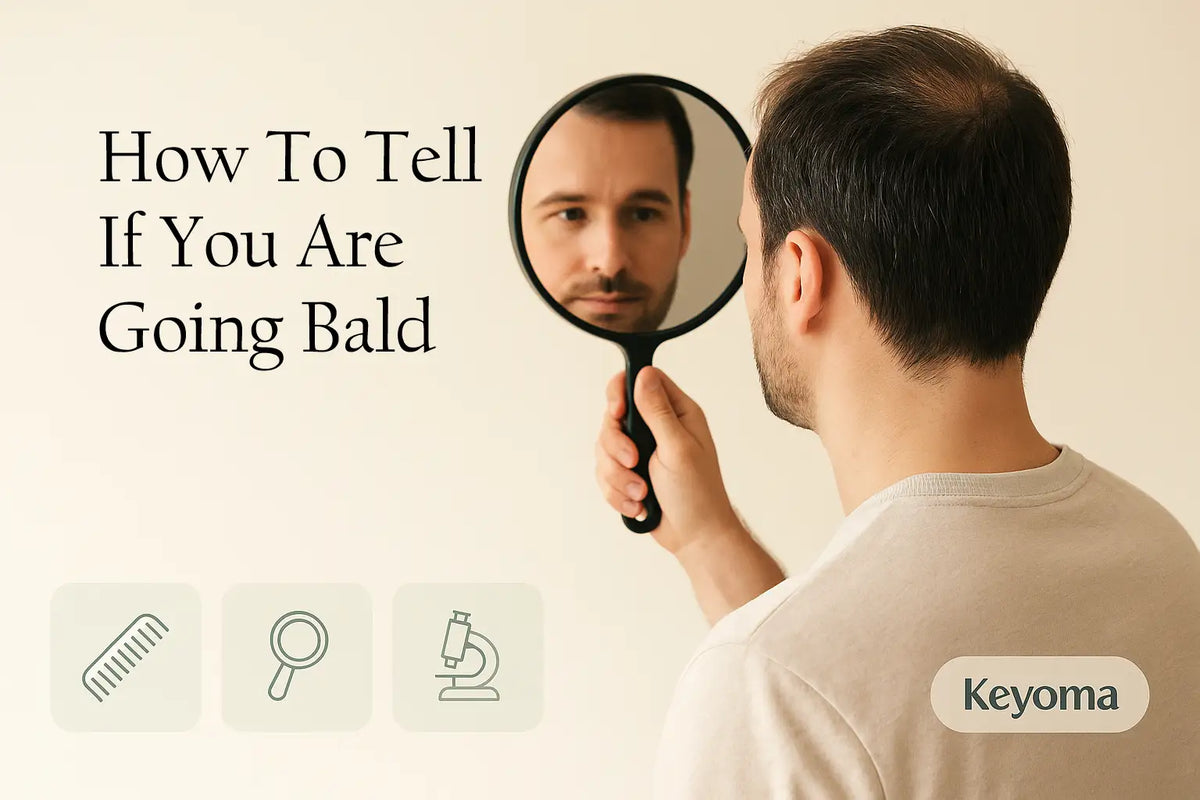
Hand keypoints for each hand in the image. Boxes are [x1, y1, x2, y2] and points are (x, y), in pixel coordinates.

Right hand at [594, 366, 741, 557]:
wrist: (694, 536)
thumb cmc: (697, 494)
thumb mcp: (678, 448)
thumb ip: (658, 412)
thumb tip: (644, 374)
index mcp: (676, 412)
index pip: (639, 381)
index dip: (620, 394)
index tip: (618, 414)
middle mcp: (657, 427)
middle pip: (613, 417)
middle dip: (616, 447)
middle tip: (634, 462)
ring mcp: (640, 450)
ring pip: (603, 449)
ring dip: (618, 477)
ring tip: (642, 493)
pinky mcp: (628, 473)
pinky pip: (603, 474)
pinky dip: (616, 492)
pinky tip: (638, 504)